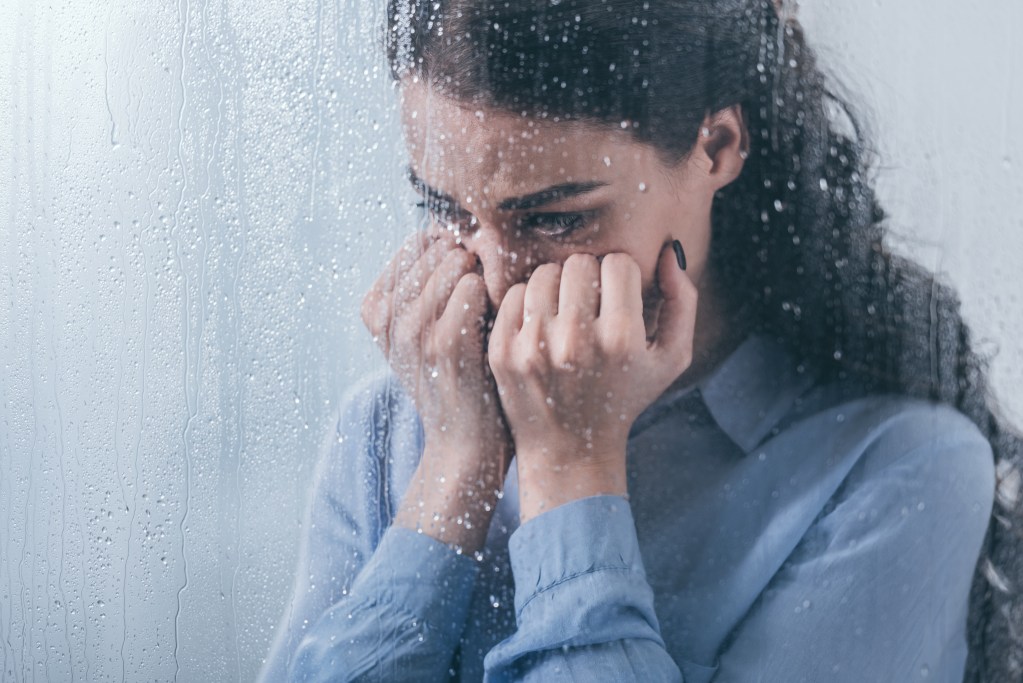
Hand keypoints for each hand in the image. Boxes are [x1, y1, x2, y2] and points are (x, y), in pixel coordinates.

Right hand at [361, 232, 510, 549]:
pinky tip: (502, 313)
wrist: (465, 444)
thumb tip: (460, 229)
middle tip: (495, 279)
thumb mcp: (430, 330)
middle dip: (469, 252)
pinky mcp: (444, 346)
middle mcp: (385, 318)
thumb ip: (435, 282)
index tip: (477, 268)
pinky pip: (471, 288)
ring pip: (452, 262)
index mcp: (374, 309)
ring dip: (483, 272)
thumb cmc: (460, 378)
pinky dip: (494, 294)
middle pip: (434, 247)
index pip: (417, 243)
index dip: (454, 246)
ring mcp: (411, 332)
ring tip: (498, 298)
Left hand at [487, 244, 696, 520]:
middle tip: (591, 304)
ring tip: (565, 312)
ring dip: (556, 286)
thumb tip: (667, 251)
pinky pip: (513, 295)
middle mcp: (576, 341)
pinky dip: (528, 303)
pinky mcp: (502, 352)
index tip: (618, 297)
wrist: (571, 450)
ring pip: (544, 273)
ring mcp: (534, 346)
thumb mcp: (671, 359)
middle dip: (588, 277)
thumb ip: (683, 301)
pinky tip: (541, 326)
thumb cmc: (626, 397)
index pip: (618, 263)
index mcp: (621, 339)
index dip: (621, 275)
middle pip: (579, 263)